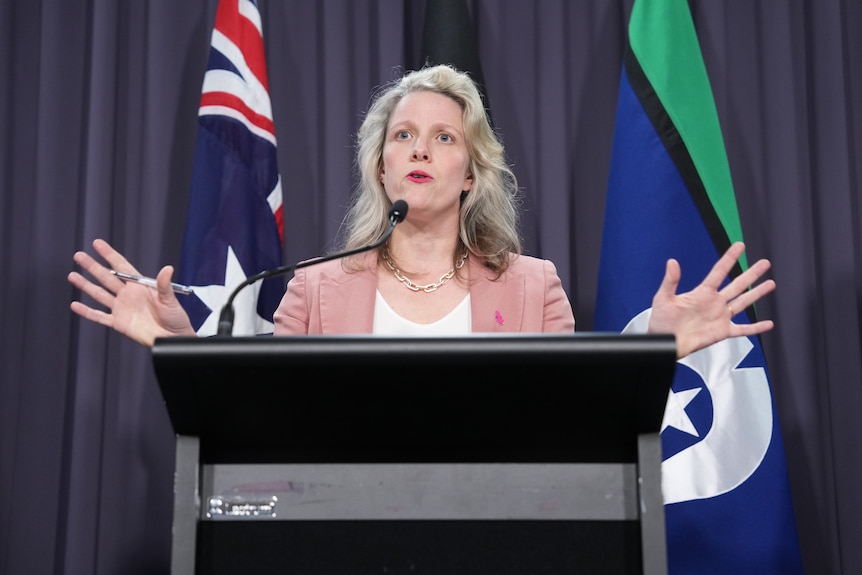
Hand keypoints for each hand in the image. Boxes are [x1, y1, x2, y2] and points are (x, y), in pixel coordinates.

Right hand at [68, 239, 195, 346]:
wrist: (172, 338)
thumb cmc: (175, 318)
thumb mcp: (170, 299)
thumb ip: (164, 285)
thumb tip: (168, 269)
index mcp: (140, 286)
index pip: (122, 266)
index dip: (109, 255)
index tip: (97, 244)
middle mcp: (128, 295)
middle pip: (107, 277)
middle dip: (92, 266)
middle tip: (79, 256)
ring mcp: (121, 308)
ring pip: (100, 294)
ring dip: (86, 285)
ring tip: (72, 276)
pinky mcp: (118, 323)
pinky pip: (99, 316)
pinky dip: (87, 312)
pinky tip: (75, 305)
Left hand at [647, 242, 775, 358]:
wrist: (664, 342)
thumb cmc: (661, 321)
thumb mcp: (663, 298)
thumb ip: (670, 281)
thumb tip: (672, 262)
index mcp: (702, 293)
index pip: (719, 271)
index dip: (730, 258)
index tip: (740, 246)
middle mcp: (714, 302)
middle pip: (737, 285)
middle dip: (751, 274)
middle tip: (764, 263)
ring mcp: (720, 317)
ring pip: (743, 303)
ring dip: (757, 294)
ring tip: (770, 284)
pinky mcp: (722, 332)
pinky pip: (742, 329)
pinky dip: (756, 328)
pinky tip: (768, 324)